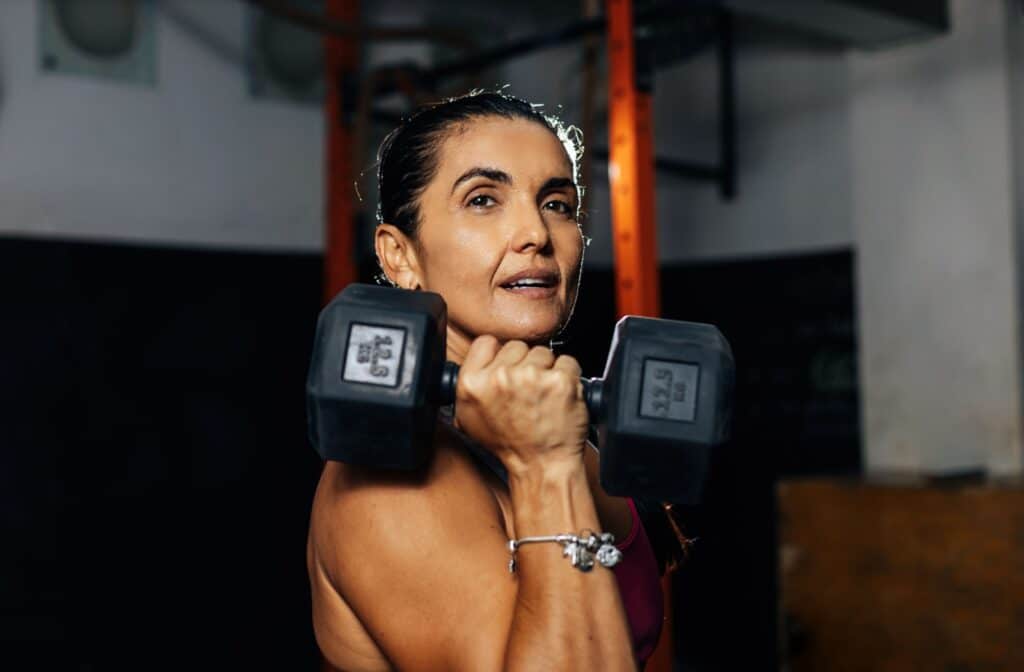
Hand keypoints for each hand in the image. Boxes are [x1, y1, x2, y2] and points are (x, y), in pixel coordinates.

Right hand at [454, 336, 588, 476]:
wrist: (541, 466)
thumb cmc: (510, 445)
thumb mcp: (469, 417)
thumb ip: (471, 384)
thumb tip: (478, 359)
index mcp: (473, 383)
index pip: (487, 342)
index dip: (499, 355)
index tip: (507, 370)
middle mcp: (500, 377)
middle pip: (517, 346)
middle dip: (524, 365)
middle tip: (527, 392)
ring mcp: (531, 377)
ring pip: (543, 353)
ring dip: (547, 370)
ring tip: (543, 397)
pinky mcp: (560, 381)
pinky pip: (568, 362)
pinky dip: (568, 377)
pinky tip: (559, 397)